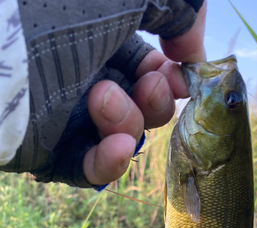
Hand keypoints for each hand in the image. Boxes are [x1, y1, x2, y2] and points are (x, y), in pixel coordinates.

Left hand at [83, 1, 205, 185]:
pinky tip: (118, 147)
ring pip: (122, 139)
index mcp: (106, 39)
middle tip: (150, 86)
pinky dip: (111, 164)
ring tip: (103, 99)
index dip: (172, 80)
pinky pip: (88, 170)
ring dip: (130, 124)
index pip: (150, 71)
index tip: (185, 79)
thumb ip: (184, 16)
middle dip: (156, 102)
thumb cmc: (69, 4)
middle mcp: (89, 77)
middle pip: (142, 108)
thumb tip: (196, 63)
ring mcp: (67, 115)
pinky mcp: (48, 148)